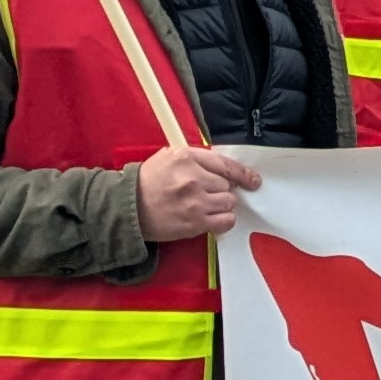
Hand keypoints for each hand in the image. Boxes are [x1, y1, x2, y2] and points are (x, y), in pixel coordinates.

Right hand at [136, 145, 262, 241]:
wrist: (128, 208)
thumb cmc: (148, 182)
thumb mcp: (168, 158)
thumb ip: (196, 159)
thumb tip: (223, 169)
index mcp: (186, 157)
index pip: (224, 164)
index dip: (242, 173)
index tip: (253, 180)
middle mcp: (193, 178)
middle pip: (227, 184)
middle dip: (220, 190)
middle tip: (205, 194)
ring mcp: (195, 201)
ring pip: (229, 202)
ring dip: (222, 204)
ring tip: (205, 206)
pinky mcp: (195, 222)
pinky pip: (226, 221)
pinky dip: (223, 220)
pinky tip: (212, 218)